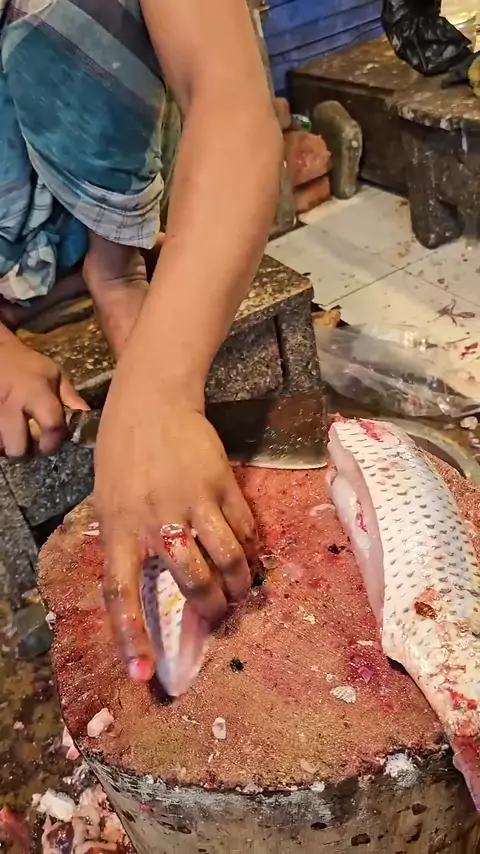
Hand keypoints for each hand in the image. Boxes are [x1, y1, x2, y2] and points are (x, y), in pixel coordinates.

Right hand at [0, 328, 87, 456]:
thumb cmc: (27, 366)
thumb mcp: (53, 374)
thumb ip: (70, 398)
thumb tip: (88, 418)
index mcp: (35, 393)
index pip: (50, 426)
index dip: (53, 443)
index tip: (51, 445)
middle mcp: (10, 405)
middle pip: (18, 448)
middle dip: (25, 451)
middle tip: (29, 443)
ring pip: (0, 448)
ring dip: (7, 446)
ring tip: (13, 436)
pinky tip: (3, 431)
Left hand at [94, 375, 256, 682]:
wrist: (152, 403)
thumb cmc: (123, 455)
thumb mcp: (109, 501)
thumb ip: (127, 540)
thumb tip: (153, 585)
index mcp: (119, 528)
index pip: (121, 594)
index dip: (132, 637)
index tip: (142, 675)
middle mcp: (156, 520)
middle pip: (192, 581)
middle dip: (212, 609)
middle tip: (220, 617)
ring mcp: (193, 501)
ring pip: (227, 559)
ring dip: (240, 584)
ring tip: (243, 592)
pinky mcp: (222, 484)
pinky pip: (245, 529)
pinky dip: (251, 548)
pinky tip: (251, 554)